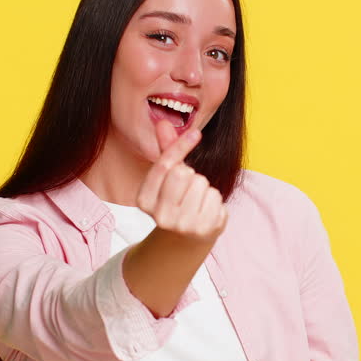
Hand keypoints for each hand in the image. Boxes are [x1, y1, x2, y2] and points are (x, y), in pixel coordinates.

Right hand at [136, 119, 227, 243]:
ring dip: (204, 187)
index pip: (164, 164)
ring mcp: (182, 226)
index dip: (181, 145)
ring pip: (202, 183)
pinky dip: (215, 200)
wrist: (187, 237)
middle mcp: (160, 217)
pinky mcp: (204, 230)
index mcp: (144, 201)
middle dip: (191, 174)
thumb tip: (163, 123)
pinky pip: (216, 197)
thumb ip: (167, 150)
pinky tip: (206, 211)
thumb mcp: (167, 176)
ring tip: (196, 201)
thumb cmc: (176, 199)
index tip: (196, 134)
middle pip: (183, 173)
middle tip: (188, 187)